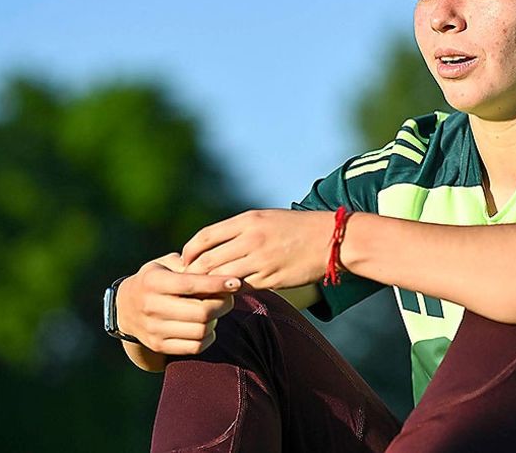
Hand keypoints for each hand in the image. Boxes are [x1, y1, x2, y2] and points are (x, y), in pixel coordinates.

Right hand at [116, 253, 240, 356]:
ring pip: (201, 330)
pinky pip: (195, 346)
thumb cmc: (154, 280)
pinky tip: (207, 326)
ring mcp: (154, 329)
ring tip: (216, 310)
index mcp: (153, 281)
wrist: (125, 309)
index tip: (236, 282)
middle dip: (222, 304)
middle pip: (201, 311)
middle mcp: (151, 306)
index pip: (191, 284)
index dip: (217, 284)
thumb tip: (217, 269)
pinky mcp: (159, 345)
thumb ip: (188, 264)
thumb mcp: (164, 265)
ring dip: (216, 320)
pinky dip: (208, 336)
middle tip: (229, 297)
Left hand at [181, 209, 334, 289]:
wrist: (332, 239)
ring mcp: (261, 260)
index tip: (184, 261)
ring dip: (209, 287)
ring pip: (221, 278)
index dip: (189, 252)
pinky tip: (226, 297)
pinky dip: (230, 294)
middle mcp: (251, 239)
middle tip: (187, 283)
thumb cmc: (297, 228)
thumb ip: (239, 230)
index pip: (204, 237)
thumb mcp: (266, 218)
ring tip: (202, 293)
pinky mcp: (272, 279)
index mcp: (247, 221)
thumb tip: (212, 245)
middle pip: (208, 261)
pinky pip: (242, 289)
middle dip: (193, 274)